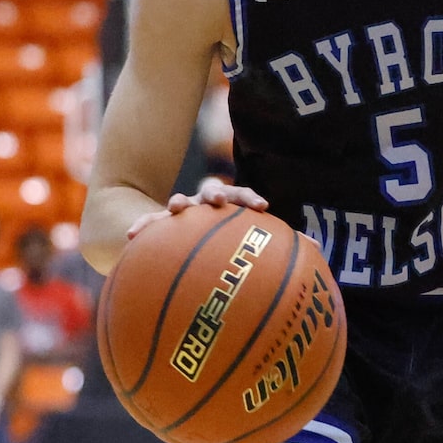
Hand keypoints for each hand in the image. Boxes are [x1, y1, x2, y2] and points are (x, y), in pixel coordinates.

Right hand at [125, 175, 267, 241]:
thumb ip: (276, 248)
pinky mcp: (163, 222)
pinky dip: (143, 225)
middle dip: (215, 193)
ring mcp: (184, 211)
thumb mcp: (248, 242)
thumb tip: (310, 250)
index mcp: (228, 205)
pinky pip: (150, 222)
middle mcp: (206, 204)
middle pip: (211, 192)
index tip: (262, 207)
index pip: (241, 196)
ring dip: (181, 202)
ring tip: (176, 207)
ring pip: (181, 202)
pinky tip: (132, 236)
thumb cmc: (228, 243)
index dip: (251, 198)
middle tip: (218, 200)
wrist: (194, 235)